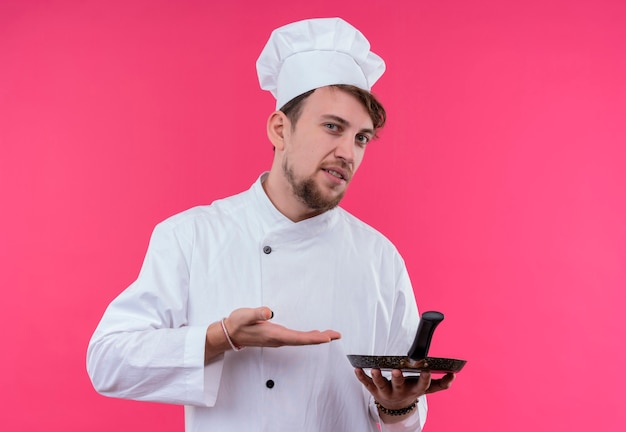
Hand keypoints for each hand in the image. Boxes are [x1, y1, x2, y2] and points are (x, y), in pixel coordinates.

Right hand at [225, 306, 340, 346]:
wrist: (229, 333)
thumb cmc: (237, 324)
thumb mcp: (245, 315)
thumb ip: (256, 313)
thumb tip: (268, 311)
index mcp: (274, 334)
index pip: (298, 338)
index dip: (314, 338)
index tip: (327, 338)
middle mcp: (278, 339)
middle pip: (304, 340)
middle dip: (321, 338)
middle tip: (336, 335)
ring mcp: (278, 338)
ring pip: (301, 339)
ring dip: (316, 337)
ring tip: (330, 334)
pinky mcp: (276, 336)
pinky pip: (296, 338)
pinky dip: (308, 336)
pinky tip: (313, 334)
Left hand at [354, 368, 454, 421]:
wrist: (395, 407)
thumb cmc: (411, 390)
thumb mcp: (426, 389)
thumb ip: (441, 383)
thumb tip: (454, 375)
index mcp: (414, 390)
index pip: (422, 385)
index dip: (425, 378)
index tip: (427, 369)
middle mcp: (400, 392)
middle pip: (399, 385)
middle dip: (398, 378)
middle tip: (397, 370)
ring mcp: (385, 392)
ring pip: (380, 385)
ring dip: (377, 377)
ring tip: (375, 369)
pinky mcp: (373, 390)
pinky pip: (366, 383)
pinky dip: (361, 376)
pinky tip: (357, 368)